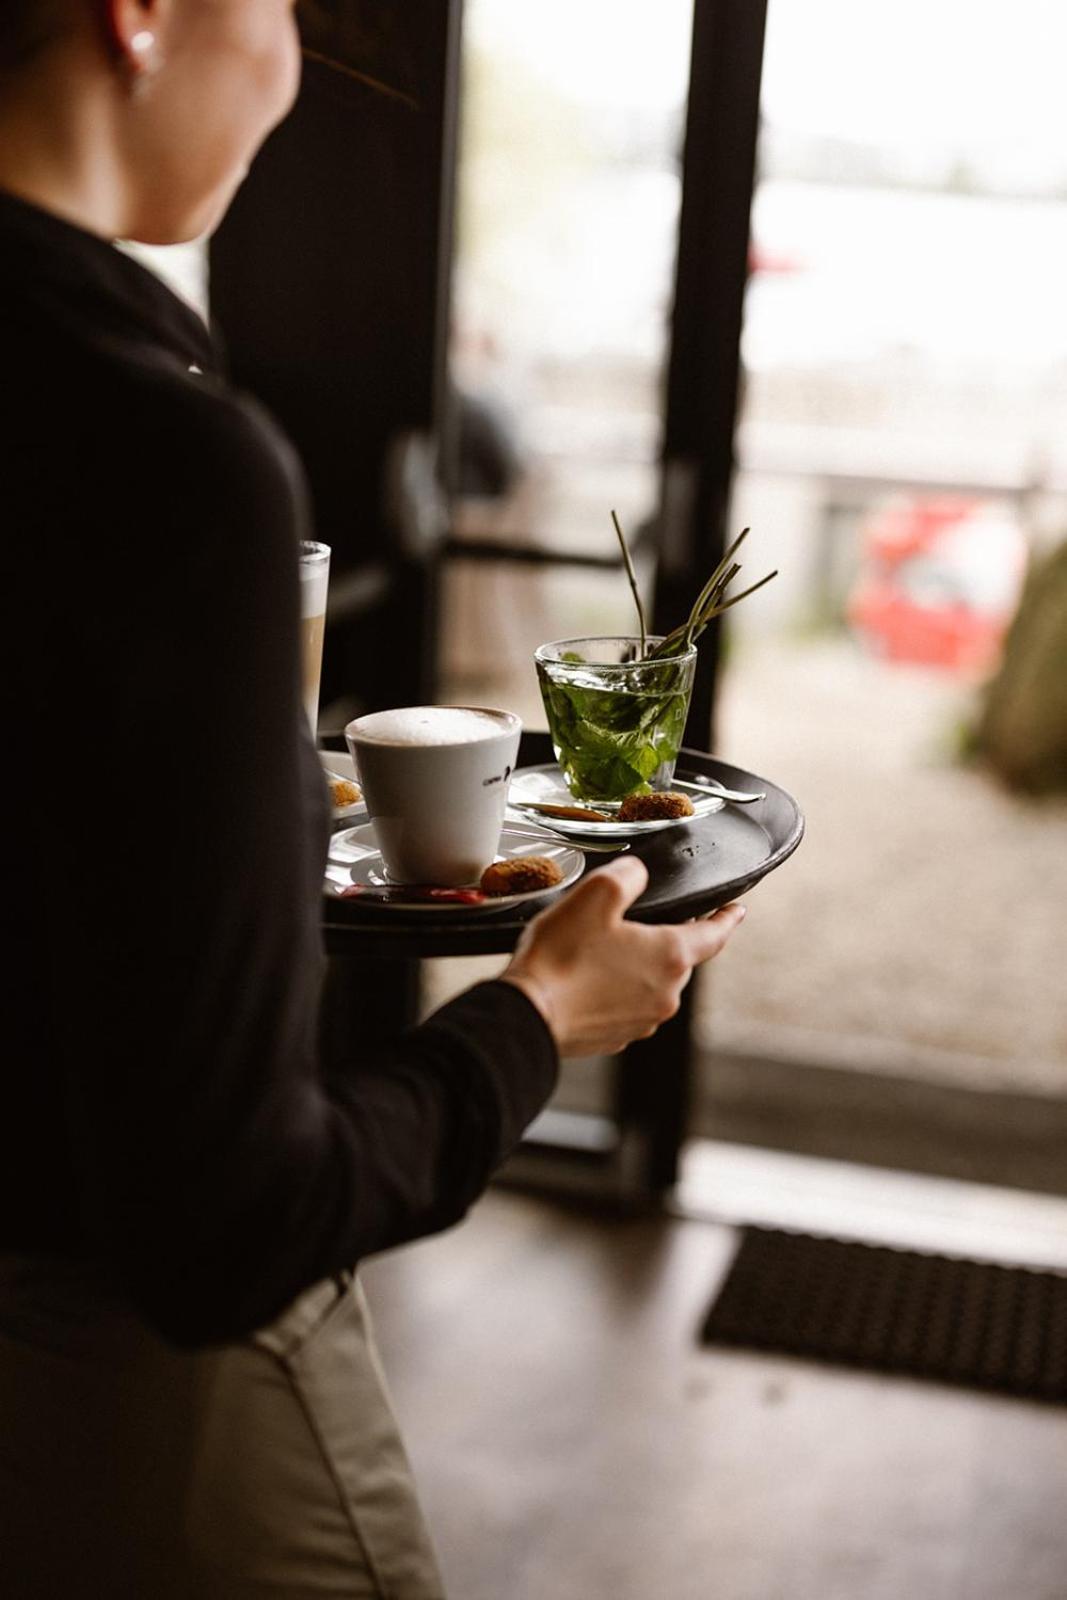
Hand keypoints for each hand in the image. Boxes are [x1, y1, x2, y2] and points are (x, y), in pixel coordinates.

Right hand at [502, 857, 745, 1057]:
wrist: (527, 1017)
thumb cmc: (560, 959)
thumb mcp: (595, 895)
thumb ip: (628, 875)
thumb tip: (637, 873)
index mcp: (670, 956)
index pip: (714, 934)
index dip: (727, 917)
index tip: (736, 910)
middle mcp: (665, 993)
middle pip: (677, 957)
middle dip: (661, 938)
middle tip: (628, 923)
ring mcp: (642, 1020)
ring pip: (649, 982)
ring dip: (633, 966)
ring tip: (595, 952)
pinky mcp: (616, 1036)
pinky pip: (624, 1005)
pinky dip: (612, 991)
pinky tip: (584, 980)